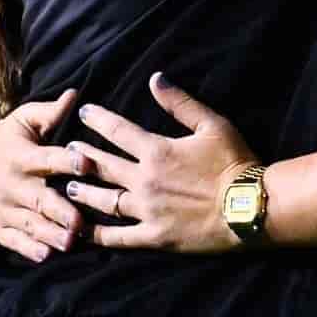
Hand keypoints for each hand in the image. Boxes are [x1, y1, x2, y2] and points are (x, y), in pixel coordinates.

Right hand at [0, 90, 98, 259]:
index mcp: (22, 156)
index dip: (67, 161)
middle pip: (38, 199)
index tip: (87, 164)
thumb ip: (50, 112)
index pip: (47, 159)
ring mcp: (5, 208)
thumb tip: (75, 95)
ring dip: (49, 234)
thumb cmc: (10, 139)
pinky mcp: (0, 226)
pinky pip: (14, 240)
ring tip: (69, 243)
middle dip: (59, 211)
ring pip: (29, 224)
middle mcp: (13, 184)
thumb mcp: (25, 120)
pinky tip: (46, 255)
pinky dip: (28, 249)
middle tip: (79, 223)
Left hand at [73, 75, 259, 252]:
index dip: (98, 119)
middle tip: (66, 152)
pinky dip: (96, 235)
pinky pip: (117, 238)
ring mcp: (147, 210)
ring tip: (68, 187)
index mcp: (157, 151)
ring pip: (103, 200)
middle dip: (82, 156)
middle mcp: (145, 180)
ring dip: (83, 192)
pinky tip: (80, 231)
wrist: (251, 207)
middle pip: (103, 165)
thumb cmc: (236, 163)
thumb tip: (155, 78)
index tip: (83, 112)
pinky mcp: (154, 237)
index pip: (117, 130)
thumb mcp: (213, 125)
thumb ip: (180, 103)